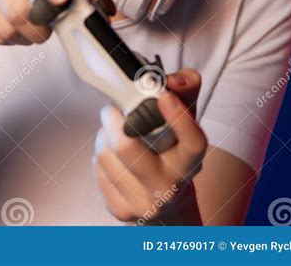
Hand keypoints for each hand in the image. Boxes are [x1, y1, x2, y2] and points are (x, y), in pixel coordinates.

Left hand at [92, 68, 206, 223]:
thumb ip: (185, 87)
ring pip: (105, 154)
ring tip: (113, 131)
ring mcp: (143, 203)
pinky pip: (98, 169)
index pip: (192, 142)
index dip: (179, 118)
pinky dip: (100, 154)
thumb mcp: (186, 118)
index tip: (164, 96)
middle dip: (112, 119)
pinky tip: (112, 154)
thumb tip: (169, 81)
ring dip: (103, 135)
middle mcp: (169, 187)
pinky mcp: (120, 210)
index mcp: (190, 163)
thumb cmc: (174, 150)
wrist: (168, 203)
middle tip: (112, 109)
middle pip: (127, 147)